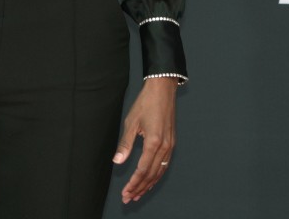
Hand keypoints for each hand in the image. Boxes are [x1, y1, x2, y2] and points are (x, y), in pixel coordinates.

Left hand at [112, 76, 178, 202]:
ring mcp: (170, 145)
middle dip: (139, 188)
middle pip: (151, 175)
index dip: (133, 183)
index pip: (142, 170)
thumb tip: (117, 161)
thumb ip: (125, 144)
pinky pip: (164, 164)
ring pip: (160, 172)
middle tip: (128, 198)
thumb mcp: (131, 122)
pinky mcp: (171, 142)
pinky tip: (150, 180)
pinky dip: (156, 175)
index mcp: (154, 142)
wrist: (163, 90)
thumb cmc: (146, 103)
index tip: (125, 193)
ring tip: (138, 194)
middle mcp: (165, 146)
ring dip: (148, 185)